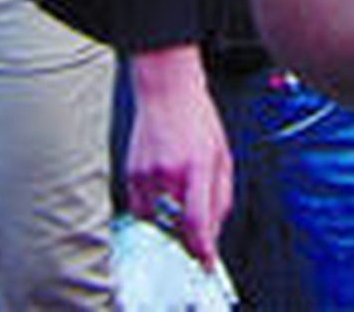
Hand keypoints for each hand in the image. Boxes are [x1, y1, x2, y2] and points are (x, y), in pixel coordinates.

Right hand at [125, 46, 233, 269]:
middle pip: (179, 224)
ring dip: (172, 215)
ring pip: (161, 218)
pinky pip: (143, 209)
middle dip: (190, 234)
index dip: (202, 248)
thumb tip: (215, 229)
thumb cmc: (197, 117)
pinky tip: (164, 183)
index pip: (197, 220)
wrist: (166, 91)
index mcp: (199, 163)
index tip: (207, 263)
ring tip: (179, 184)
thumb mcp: (222, 153)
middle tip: (197, 227)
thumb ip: (222, 194)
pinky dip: (154, 206)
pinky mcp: (131, 174)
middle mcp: (171, 171)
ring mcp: (147, 173)